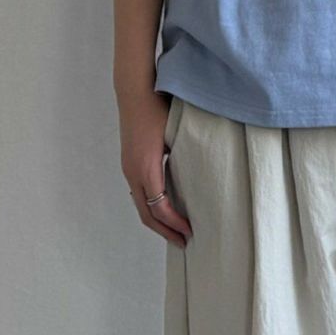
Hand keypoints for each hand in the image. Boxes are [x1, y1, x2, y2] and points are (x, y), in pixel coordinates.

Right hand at [120, 93, 193, 247]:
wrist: (134, 92)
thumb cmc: (158, 109)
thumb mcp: (176, 134)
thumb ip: (188, 157)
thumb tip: (207, 179)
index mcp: (146, 168)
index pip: (159, 208)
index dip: (175, 224)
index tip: (191, 232)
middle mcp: (133, 172)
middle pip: (146, 213)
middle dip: (165, 231)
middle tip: (184, 242)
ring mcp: (128, 168)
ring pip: (140, 205)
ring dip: (157, 221)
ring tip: (174, 231)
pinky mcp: (129, 163)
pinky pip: (138, 194)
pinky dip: (150, 208)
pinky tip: (164, 209)